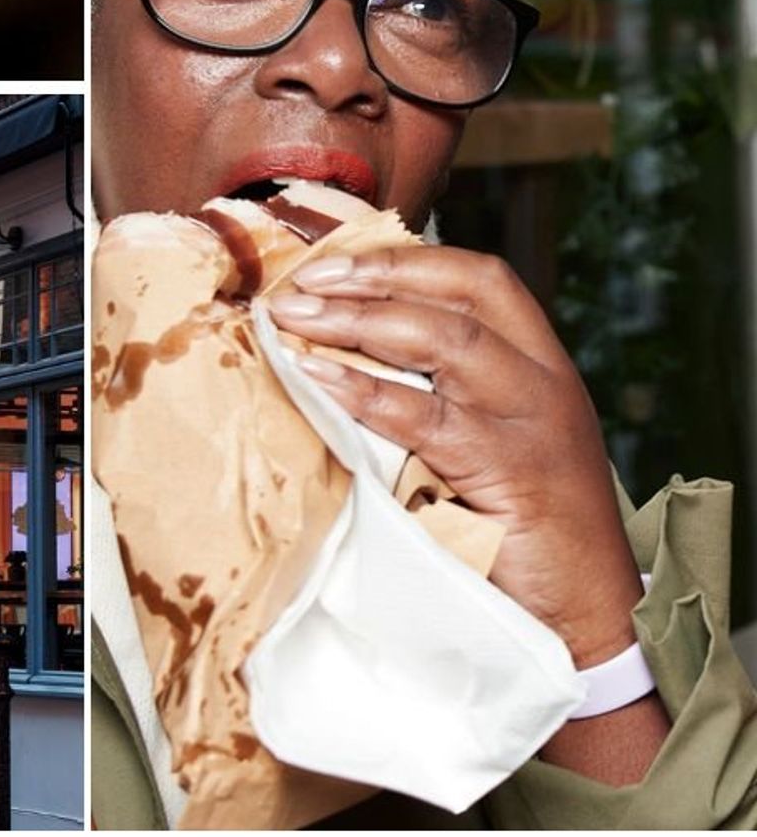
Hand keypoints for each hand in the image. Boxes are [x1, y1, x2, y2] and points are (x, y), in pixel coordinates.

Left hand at [269, 245, 641, 667]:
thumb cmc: (525, 534)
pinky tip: (317, 376)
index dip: (406, 260)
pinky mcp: (510, 472)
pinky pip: (427, 417)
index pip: (480, 280)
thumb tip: (340, 352)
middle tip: (301, 282)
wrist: (587, 619)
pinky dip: (364, 390)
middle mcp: (543, 383)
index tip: (334, 261)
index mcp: (540, 366)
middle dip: (374, 277)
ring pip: (448, 341)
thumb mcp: (491, 445)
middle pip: (461, 295)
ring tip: (295, 319)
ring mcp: (531, 424)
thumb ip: (441, 397)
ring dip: (359, 321)